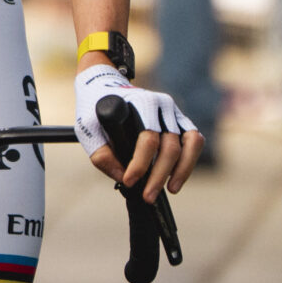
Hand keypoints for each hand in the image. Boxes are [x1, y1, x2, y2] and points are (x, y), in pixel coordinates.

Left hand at [73, 63, 199, 199]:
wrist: (104, 86)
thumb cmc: (94, 108)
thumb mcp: (87, 129)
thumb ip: (102, 156)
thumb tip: (122, 177)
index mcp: (139, 102)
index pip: (147, 138)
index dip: (140, 164)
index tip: (129, 181)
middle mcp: (161, 105)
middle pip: (170, 146)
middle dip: (159, 175)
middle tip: (148, 196)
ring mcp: (173, 112)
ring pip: (190, 143)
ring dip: (183, 170)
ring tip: (171, 189)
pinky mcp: (180, 120)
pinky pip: (194, 141)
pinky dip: (189, 161)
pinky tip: (176, 178)